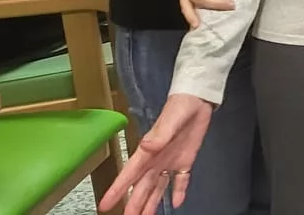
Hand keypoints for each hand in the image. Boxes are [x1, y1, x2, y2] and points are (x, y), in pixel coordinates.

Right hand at [100, 93, 212, 214]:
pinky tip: (176, 203)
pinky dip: (178, 191)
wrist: (198, 100)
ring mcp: (169, 162)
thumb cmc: (179, 108)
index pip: (129, 174)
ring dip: (151, 203)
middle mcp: (155, 161)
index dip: (117, 190)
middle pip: (142, 187)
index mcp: (147, 152)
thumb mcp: (169, 120)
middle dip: (134, 204)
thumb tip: (146, 147)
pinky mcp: (185, 161)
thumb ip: (159, 136)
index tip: (105, 205)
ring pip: (157, 188)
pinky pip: (180, 180)